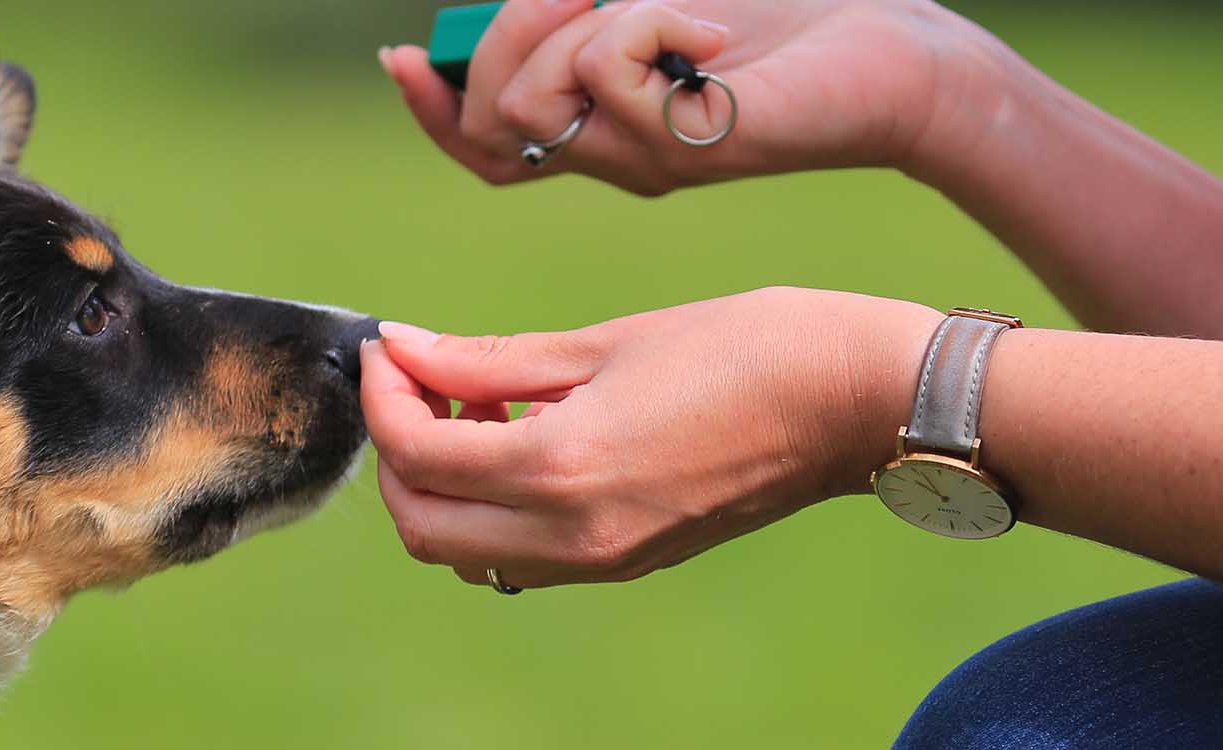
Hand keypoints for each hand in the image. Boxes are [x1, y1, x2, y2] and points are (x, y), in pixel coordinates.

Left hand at [360, 287, 940, 587]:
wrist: (858, 403)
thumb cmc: (746, 348)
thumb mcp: (605, 342)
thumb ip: (488, 359)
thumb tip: (401, 348)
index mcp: (562, 469)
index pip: (415, 455)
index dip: (383, 395)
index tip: (389, 346)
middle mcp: (573, 536)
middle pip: (421, 525)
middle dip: (397, 451)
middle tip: (418, 380)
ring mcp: (601, 561)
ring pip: (463, 551)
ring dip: (439, 485)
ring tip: (474, 405)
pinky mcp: (626, 562)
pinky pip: (517, 556)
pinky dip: (488, 506)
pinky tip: (520, 436)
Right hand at [378, 0, 1009, 193]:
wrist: (892, 51)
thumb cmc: (782, 20)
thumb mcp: (648, 7)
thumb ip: (573, 20)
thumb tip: (489, 16)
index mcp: (598, 127)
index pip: (478, 145)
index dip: (430, 109)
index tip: (401, 57)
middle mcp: (612, 157)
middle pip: (491, 119)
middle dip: (508, 36)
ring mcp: (645, 159)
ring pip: (534, 100)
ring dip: (578, 26)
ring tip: (660, 9)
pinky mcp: (683, 146)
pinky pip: (608, 71)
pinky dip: (648, 21)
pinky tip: (712, 34)